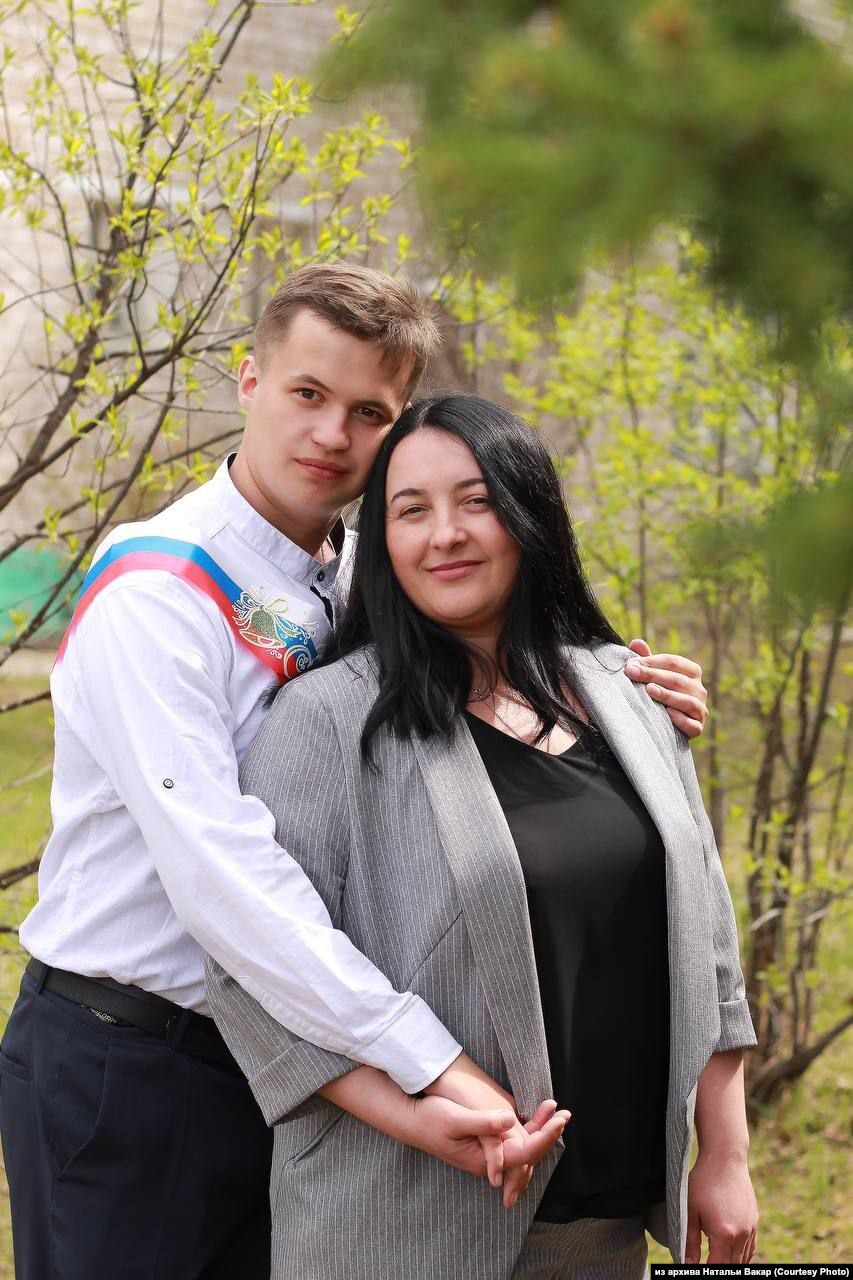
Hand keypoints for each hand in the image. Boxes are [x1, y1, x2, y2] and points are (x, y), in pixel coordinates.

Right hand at [425, 1053, 567, 1206]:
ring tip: (555, 1111)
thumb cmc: (431, 1119)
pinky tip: (535, 1115)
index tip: (559, 1121)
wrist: (412, 1120)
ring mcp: (488, 1156)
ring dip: (540, 1129)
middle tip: (565, 1115)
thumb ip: (484, 1123)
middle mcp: (489, 1163)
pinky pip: (513, 1141)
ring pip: (522, 1148)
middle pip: (527, 1154)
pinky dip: (528, 1127)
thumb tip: (509, 1120)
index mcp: (484, 1160)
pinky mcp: (485, 1145)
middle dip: (548, 1134)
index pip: (524, 1154)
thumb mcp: (456, 1119)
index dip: (544, 1138)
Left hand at [624, 638, 708, 738]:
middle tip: (631, 673)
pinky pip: (692, 724)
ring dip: (667, 695)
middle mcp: (700, 690)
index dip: (651, 661)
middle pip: (677, 679)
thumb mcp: (655, 676)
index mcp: (692, 672)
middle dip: (653, 675)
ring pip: (687, 701)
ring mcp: (701, 709)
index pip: (672, 662)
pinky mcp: (698, 728)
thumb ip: (647, 660)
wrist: (670, 726)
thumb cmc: (661, 694)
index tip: (630, 664)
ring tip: (649, 690)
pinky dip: (681, 719)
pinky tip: (667, 714)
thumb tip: (636, 642)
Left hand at [685, 1151, 758, 1262]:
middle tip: (707, 1263)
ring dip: (731, 1263)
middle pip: (732, 1266)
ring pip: (743, 1259)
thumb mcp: (690, 1211)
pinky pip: (750, 1248)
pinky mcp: (754, 1221)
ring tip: (716, 1259)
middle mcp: (741, 1235)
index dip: (709, 1272)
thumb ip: (689, 1241)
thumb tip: (687, 1263)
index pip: (718, 1268)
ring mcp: (751, 1228)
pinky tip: (731, 1253)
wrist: (725, 1158)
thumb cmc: (703, 1182)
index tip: (699, 1269)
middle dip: (720, 1268)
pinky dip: (742, 1255)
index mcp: (724, 1235)